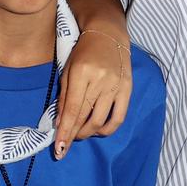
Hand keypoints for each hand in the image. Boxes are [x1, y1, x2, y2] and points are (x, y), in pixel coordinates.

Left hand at [54, 31, 129, 158]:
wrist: (108, 36)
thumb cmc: (83, 52)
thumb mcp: (67, 70)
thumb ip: (64, 97)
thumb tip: (60, 124)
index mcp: (82, 73)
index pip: (73, 109)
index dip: (65, 132)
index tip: (59, 150)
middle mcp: (100, 80)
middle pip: (86, 117)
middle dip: (75, 135)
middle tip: (67, 141)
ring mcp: (116, 86)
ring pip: (101, 120)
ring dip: (89, 133)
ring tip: (81, 134)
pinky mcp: (127, 89)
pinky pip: (119, 117)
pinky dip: (108, 129)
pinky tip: (98, 131)